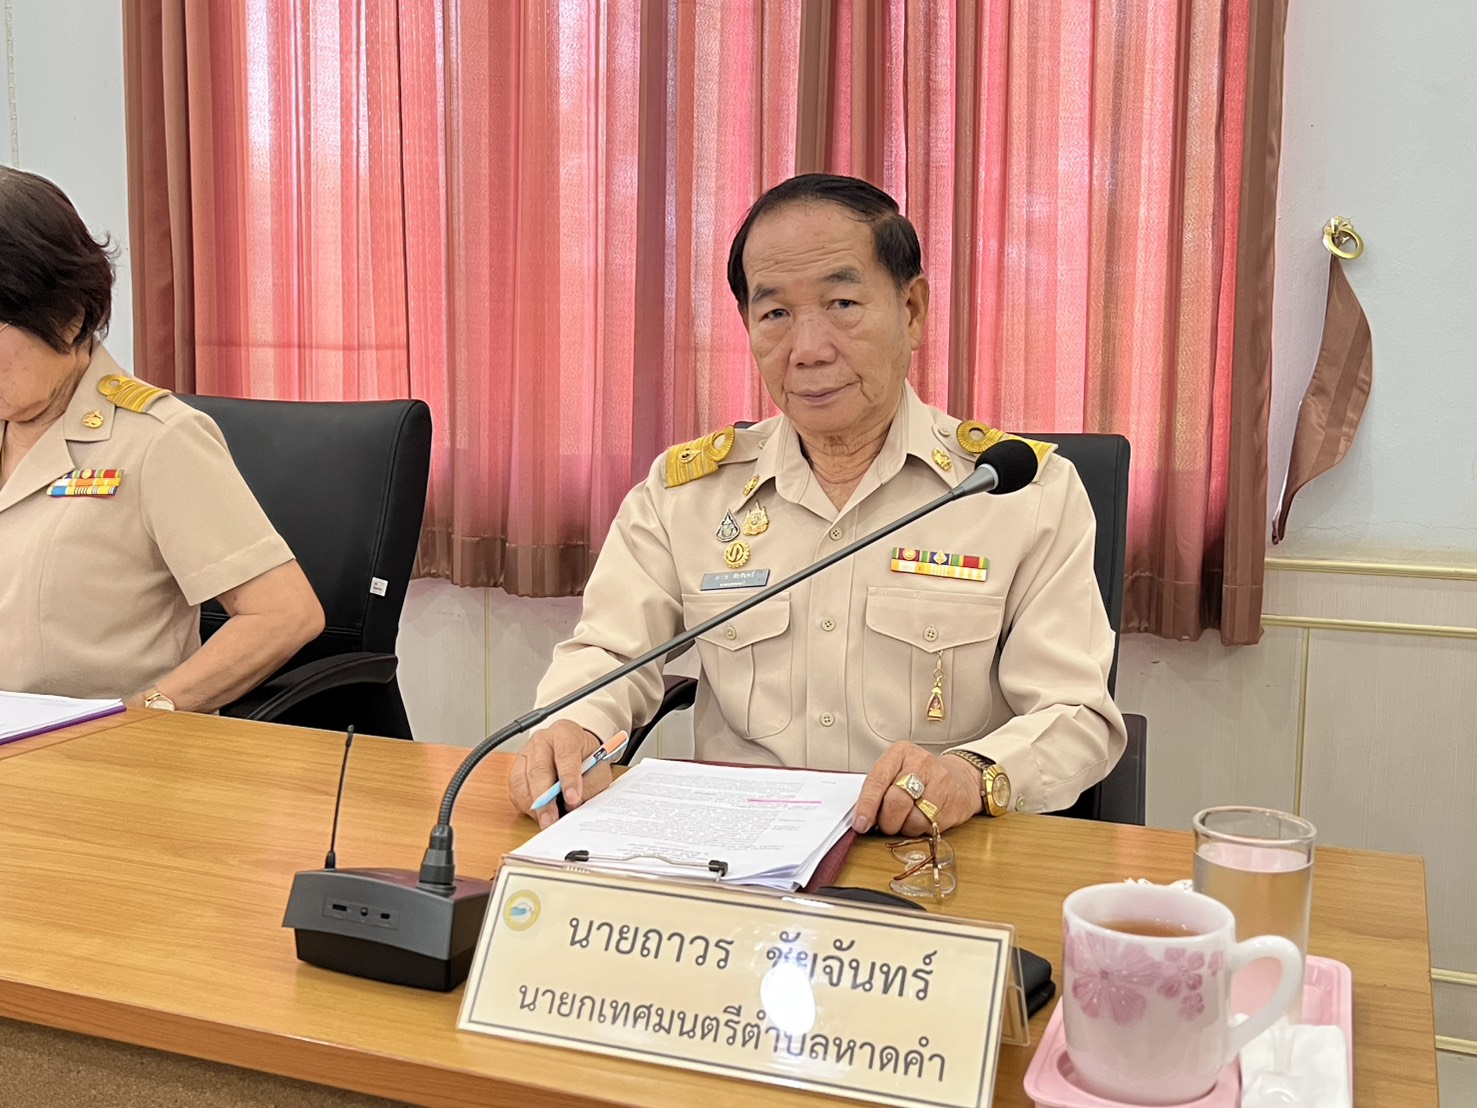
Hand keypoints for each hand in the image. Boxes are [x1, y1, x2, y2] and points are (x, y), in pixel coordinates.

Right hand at [508, 720, 609, 827]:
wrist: (576, 749)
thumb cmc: (587, 758)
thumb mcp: (599, 768)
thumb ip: (591, 784)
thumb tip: (572, 803)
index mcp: (566, 734)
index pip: (566, 755)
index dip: (569, 778)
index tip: (572, 798)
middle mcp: (543, 740)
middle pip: (539, 769)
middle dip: (545, 798)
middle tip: (552, 818)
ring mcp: (526, 752)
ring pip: (522, 780)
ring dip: (532, 804)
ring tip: (544, 821)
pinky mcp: (517, 767)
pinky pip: (515, 788)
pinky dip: (524, 804)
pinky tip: (536, 813)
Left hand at [852, 744, 983, 836]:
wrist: (960, 777)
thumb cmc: (919, 777)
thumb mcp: (895, 772)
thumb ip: (878, 791)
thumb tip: (861, 819)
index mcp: (900, 753)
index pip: (878, 780)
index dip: (867, 805)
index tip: (860, 824)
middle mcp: (921, 763)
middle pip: (895, 802)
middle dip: (887, 821)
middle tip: (887, 824)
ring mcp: (941, 781)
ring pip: (913, 819)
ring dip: (904, 828)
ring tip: (908, 818)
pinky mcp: (955, 801)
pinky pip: (930, 827)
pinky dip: (921, 831)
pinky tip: (923, 819)